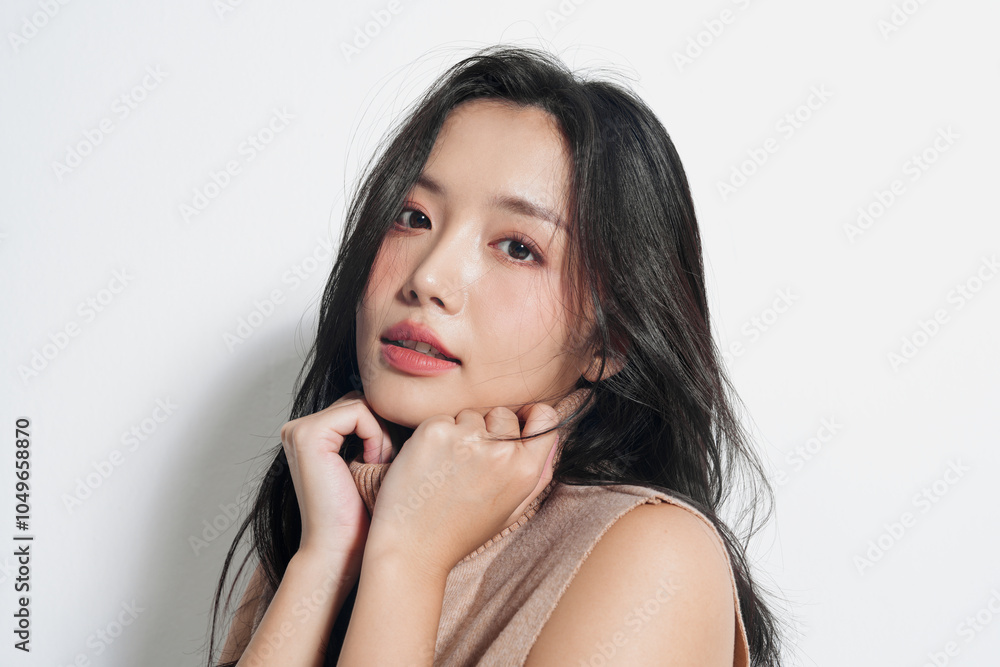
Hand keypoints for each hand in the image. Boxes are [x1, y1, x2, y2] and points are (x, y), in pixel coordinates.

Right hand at [280, 390, 395, 557]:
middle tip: (386, 466)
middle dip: (384, 429)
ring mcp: (299, 430)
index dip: (384, 429)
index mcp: (309, 435)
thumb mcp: (369, 466)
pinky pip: (360, 412)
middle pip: (362, 402)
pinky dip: (376, 436)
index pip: (360, 407)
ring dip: (382, 434)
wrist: (339, 553)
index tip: (389, 464)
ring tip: (380, 468)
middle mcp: (298, 429)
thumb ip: (374, 432)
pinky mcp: (308, 434)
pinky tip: (374, 464)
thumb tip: (410, 405)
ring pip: (363, 404)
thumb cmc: (362, 518)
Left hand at [363, 401, 560, 576]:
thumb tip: (548, 436)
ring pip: (470, 416)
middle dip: (489, 430)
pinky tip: (429, 465)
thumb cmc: (461, 532)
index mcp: (526, 470)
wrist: (412, 548)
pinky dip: (434, 436)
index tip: (517, 424)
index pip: (546, 417)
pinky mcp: (434, 432)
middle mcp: (502, 451)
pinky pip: (442, 419)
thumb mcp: (512, 510)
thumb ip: (537, 473)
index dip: (531, 417)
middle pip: (503, 414)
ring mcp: (467, 439)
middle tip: (469, 465)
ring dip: (459, 434)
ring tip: (447, 470)